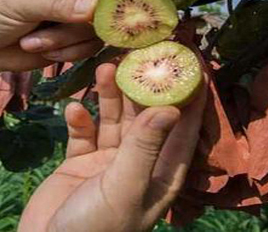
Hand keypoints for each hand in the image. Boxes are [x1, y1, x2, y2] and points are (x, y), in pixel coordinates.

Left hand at [0, 0, 135, 72]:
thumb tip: (96, 7)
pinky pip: (87, 49)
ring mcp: (76, 21)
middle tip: (90, 25)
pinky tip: (41, 52)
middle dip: (92, 18)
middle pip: (104, 3)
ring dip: (66, 40)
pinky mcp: (74, 44)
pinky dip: (66, 52)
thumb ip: (58, 4)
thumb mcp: (21, 3)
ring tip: (35, 41)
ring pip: (95, 31)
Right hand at [19, 63, 206, 231]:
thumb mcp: (124, 186)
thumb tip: (172, 108)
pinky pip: (84, 133)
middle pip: (145, 117)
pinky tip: (74, 108)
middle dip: (142, 86)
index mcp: (161, 175)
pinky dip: (80, 120)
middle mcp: (139, 165)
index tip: (192, 64)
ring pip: (114, 119)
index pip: (183, 130)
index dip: (190, 97)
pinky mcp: (80, 163)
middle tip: (138, 52)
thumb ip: (144, 147)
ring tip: (104, 68)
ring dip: (110, 95)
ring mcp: (108, 163)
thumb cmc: (95, 230)